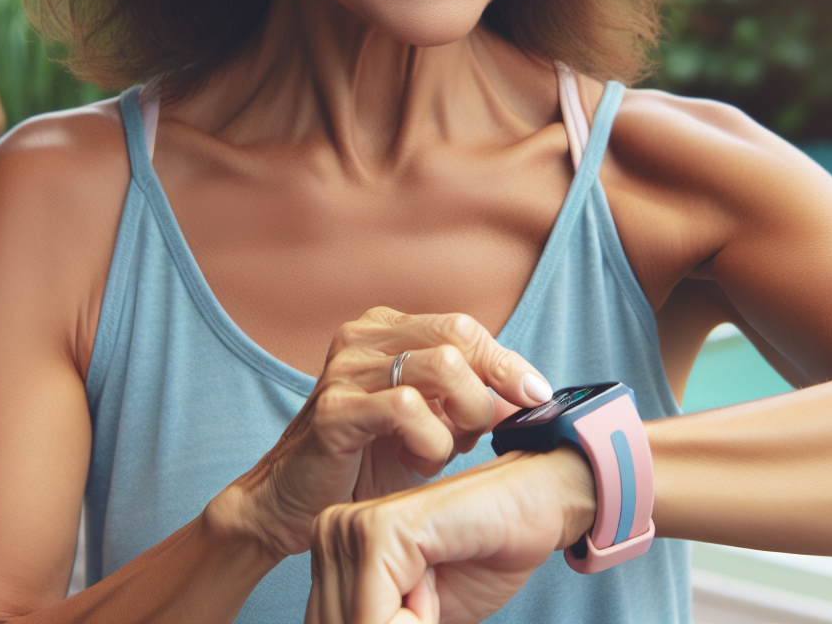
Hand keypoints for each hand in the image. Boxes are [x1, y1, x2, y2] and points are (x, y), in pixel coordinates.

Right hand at [212, 307, 551, 558]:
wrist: (295, 505)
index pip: (463, 327)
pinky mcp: (334, 409)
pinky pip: (407, 410)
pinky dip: (431, 441)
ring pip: (441, 367)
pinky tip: (418, 463)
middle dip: (487, 389)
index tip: (536, 394)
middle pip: (457, 338)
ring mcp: (344, 369)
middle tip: (480, 434)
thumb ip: (468, 402)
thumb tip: (527, 394)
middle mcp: (362, 337)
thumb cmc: (365, 463)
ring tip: (441, 453)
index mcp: (385, 330)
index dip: (506, 361)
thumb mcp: (428, 425)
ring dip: (460, 419)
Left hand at [306, 446, 596, 623]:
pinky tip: (435, 576)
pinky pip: (377, 620)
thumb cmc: (479, 557)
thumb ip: (375, 622)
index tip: (418, 602)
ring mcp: (353, 526)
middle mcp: (331, 531)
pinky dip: (418, 620)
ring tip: (433, 578)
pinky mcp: (382, 529)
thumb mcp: (411, 615)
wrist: (531, 507)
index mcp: (331, 551)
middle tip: (430, 588)